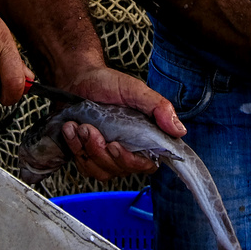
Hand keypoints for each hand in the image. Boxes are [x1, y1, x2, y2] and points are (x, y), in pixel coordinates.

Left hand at [56, 66, 184, 180]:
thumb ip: (158, 107)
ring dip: (86, 149)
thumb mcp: (135, 90)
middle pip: (120, 169)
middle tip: (90, 130)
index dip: (131, 161)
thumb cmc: (107, 83)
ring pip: (100, 170)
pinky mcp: (88, 156)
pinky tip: (71, 130)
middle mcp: (128, 149)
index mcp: (144, 137)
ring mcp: (107, 155)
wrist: (78, 78)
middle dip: (101, 151)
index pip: (147, 164)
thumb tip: (179, 130)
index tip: (115, 146)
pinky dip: (75, 148)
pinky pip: (83, 165)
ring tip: (80, 126)